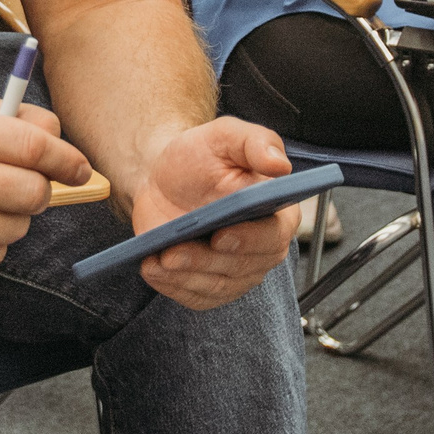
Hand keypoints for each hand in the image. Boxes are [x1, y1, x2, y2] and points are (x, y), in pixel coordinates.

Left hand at [129, 118, 299, 309]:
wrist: (163, 178)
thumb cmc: (199, 156)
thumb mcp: (225, 136)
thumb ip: (256, 143)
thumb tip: (281, 165)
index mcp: (277, 213)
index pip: (273, 235)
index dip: (250, 239)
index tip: (221, 235)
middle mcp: (263, 248)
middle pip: (242, 267)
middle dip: (205, 261)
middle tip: (174, 252)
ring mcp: (238, 272)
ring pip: (216, 285)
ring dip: (185, 276)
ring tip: (158, 260)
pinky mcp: (211, 286)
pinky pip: (196, 296)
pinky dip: (172, 287)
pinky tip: (152, 268)